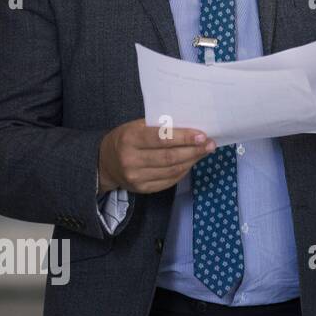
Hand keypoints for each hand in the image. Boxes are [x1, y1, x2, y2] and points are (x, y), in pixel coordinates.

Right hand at [98, 118, 215, 194]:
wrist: (105, 163)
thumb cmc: (126, 138)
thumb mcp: (136, 126)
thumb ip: (160, 127)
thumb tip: (191, 129)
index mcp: (130, 139)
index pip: (161, 138)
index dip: (184, 138)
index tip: (202, 135)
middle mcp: (131, 160)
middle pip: (170, 157)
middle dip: (194, 150)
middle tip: (210, 144)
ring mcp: (136, 177)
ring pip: (173, 170)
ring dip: (193, 160)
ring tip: (205, 151)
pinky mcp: (142, 189)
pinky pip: (169, 180)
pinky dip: (184, 171)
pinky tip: (191, 162)